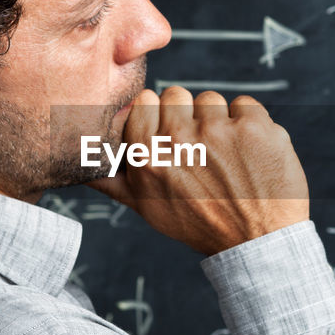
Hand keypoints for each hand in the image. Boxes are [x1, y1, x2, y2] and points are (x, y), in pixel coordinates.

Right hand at [87, 87, 309, 253]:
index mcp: (148, 155)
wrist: (256, 240)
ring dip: (218, 121)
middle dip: (187, 116)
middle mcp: (179, 139)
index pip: (145, 100)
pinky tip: (249, 152)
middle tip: (199, 148)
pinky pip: (245, 104)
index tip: (168, 133)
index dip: (157, 115)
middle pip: (176, 94)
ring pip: (210, 99)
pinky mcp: (254, 126)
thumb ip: (110, 179)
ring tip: (225, 155)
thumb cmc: (199, 224)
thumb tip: (77, 164)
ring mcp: (219, 130)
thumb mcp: (146, 206)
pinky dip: (249, 124)